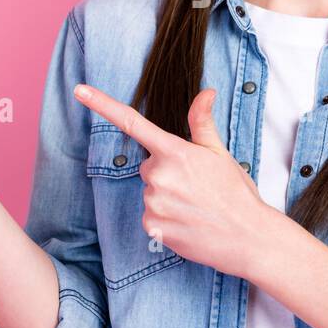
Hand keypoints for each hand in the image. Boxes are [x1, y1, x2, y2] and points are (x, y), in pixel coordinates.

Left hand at [72, 83, 274, 278]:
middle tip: (196, 186)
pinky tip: (188, 223)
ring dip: (166, 198)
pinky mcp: (152, 228)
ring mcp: (153, 203)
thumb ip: (202, 122)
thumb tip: (206, 92)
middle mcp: (159, 176)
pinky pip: (150, 218)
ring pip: (149, 194)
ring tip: (195, 207)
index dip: (102, 104)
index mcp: (175, 152)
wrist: (248, 237)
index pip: (132, 122)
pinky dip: (165, 221)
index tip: (80, 90)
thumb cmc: (236, 193)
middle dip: (166, 173)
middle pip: (148, 168)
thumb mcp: (220, 153)